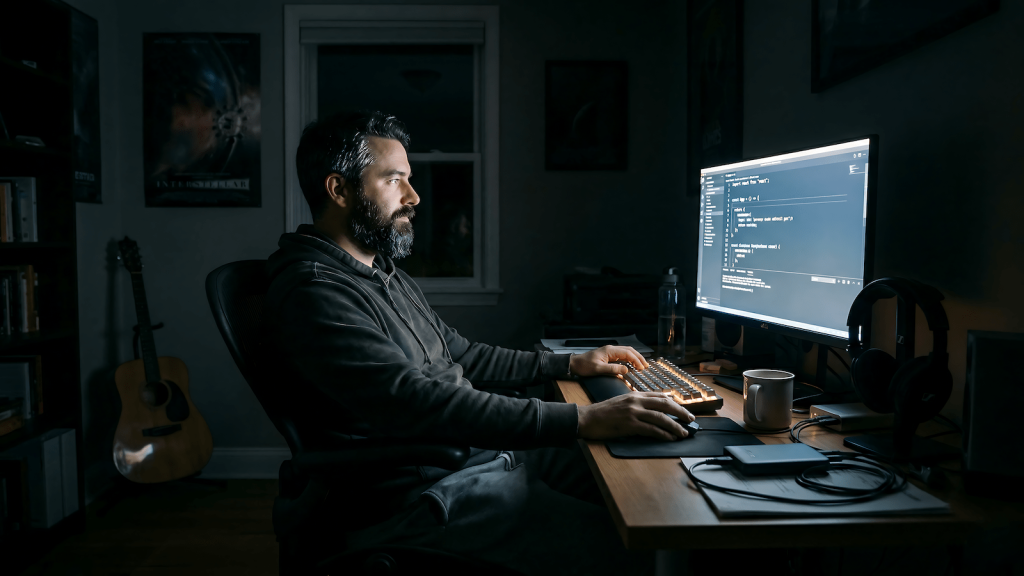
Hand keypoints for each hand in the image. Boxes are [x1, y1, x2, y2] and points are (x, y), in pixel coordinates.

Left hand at [569, 345, 648, 376]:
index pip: (627, 353)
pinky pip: (622, 356)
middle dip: (638, 357)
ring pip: (626, 352)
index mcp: (610, 351)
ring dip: (635, 357)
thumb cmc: (584, 366)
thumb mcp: (598, 369)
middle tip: (646, 366)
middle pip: (629, 350)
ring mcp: (610, 352)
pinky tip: (632, 365)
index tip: (642, 368)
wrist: (574, 364)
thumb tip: (626, 370)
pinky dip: (629, 359)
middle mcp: (611, 349)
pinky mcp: (608, 356)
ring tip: (642, 365)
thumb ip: (612, 369)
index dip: (636, 360)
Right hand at [578, 392, 695, 440]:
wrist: (587, 418)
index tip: (683, 410)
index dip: (674, 403)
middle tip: (691, 419)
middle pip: (665, 404)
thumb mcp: (621, 402)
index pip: (660, 396)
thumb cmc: (603, 413)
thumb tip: (652, 411)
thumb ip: (636, 404)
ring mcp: (633, 412)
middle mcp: (636, 401)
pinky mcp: (629, 425)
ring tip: (683, 433)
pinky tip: (669, 438)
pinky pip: (651, 429)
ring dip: (675, 426)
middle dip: (680, 412)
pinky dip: (663, 434)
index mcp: (635, 395)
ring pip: (661, 418)